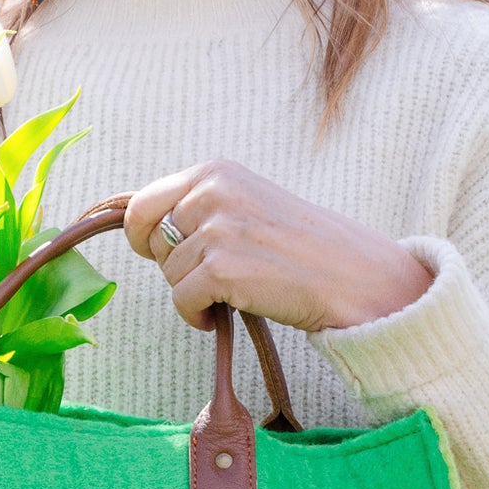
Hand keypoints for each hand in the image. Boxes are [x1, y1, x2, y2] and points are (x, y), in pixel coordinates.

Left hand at [123, 160, 430, 333]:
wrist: (353, 277)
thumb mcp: (246, 205)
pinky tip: (224, 314)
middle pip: (151, 241)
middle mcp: (213, 192)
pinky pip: (181, 301)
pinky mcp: (223, 269)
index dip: (143, 235)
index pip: (142, 203)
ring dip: (194, 292)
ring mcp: (217, 229)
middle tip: (207, 275)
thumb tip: (135, 225)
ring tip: (235, 290)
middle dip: (171, 264)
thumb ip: (198, 208)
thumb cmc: (299, 248)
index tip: (159, 252)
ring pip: (169, 274)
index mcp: (216, 172)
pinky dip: (197, 316)